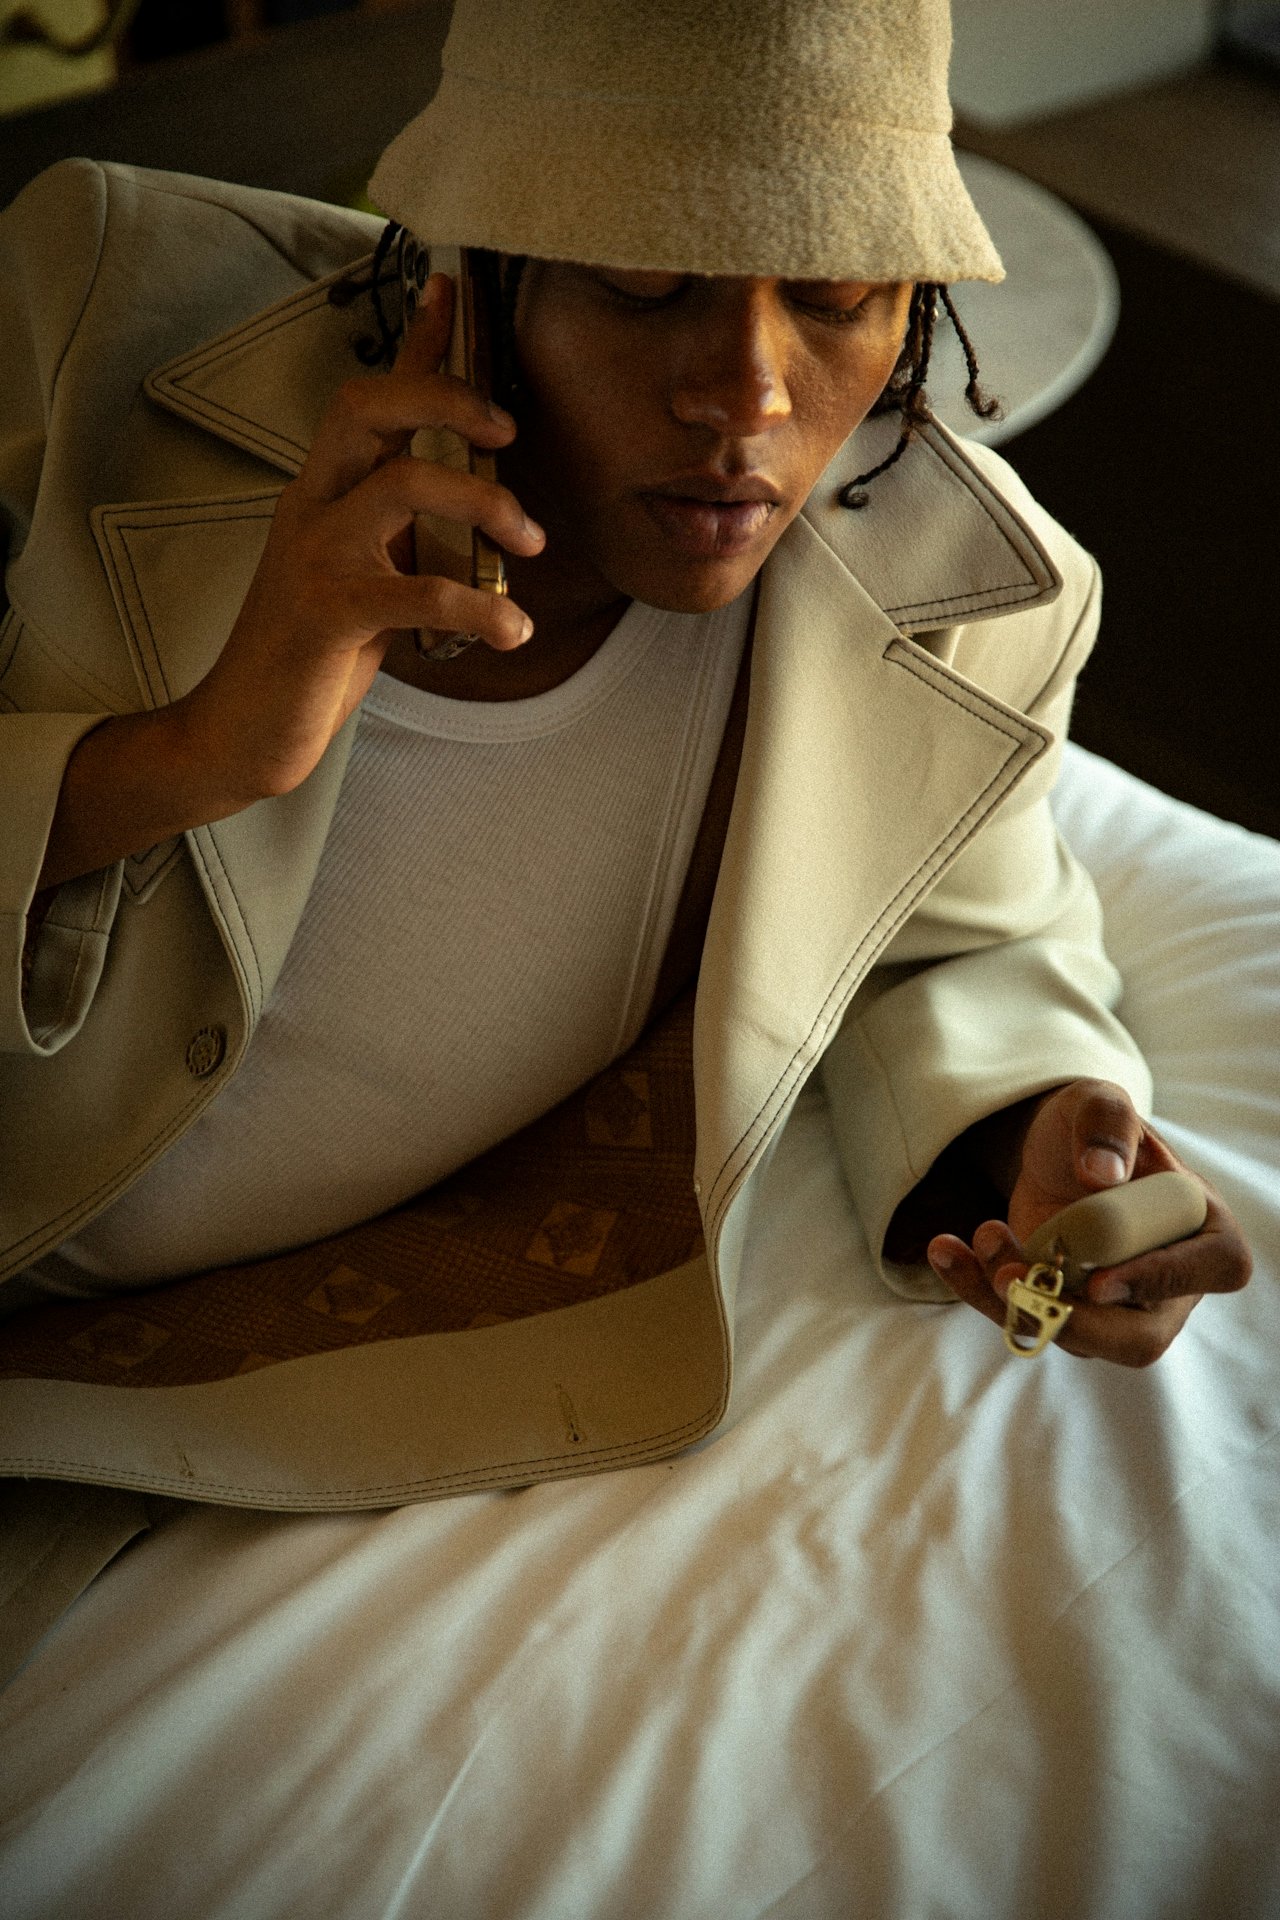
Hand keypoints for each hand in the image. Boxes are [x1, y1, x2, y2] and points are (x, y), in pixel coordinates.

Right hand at [178, 272, 545, 806]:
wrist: (241, 731)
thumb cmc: (310, 660)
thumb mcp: (363, 581)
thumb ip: (402, 539)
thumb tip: (470, 512)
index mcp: (321, 494)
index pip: (368, 398)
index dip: (414, 343)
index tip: (454, 288)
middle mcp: (311, 507)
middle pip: (370, 406)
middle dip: (449, 398)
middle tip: (508, 432)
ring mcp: (314, 556)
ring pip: (404, 483)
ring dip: (486, 502)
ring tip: (530, 545)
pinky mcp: (327, 614)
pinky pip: (419, 592)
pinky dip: (481, 609)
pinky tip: (513, 633)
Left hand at [927, 1080, 1251, 1364]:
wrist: (1052, 1148)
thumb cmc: (1094, 1125)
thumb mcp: (1099, 1104)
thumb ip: (1108, 1126)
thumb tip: (1102, 1176)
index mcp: (1207, 1231)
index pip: (1209, 1269)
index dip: (1159, 1281)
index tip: (1099, 1279)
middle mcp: (1168, 1285)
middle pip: (1138, 1338)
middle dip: (1070, 1318)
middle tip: (1010, 1276)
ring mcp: (1114, 1308)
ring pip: (1071, 1335)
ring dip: (1012, 1297)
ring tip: (980, 1233)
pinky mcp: (1062, 1310)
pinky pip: (1026, 1319)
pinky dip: (980, 1291)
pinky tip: (946, 1250)